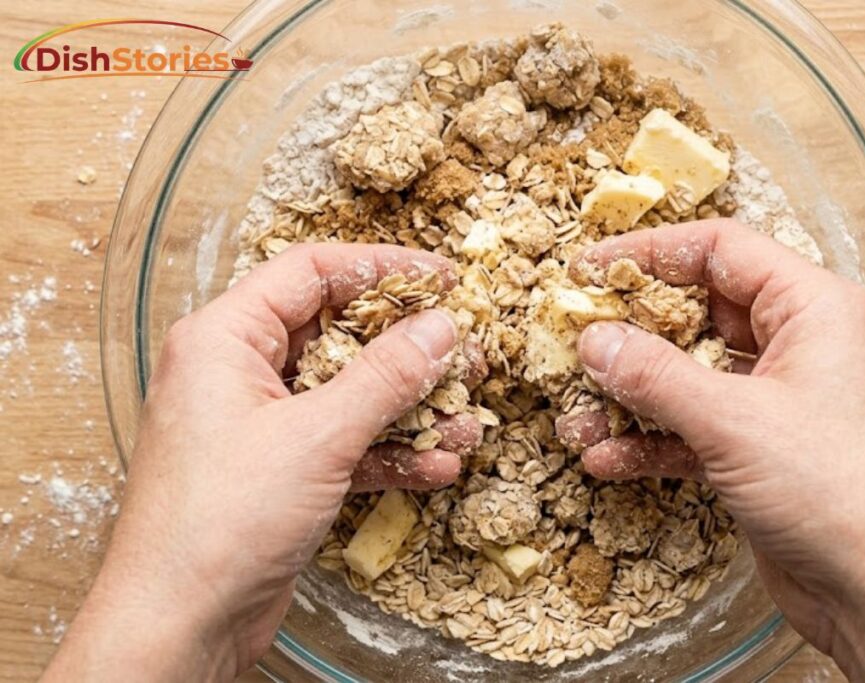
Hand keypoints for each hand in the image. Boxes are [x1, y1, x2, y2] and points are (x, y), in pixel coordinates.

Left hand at [44, 244, 475, 681]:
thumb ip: (385, 377)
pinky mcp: (280, 473)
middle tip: (467, 353)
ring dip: (409, 408)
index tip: (444, 278)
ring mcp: (261, 425)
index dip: (383, 268)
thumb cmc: (220, 522)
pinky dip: (389, 453)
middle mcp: (240, 373)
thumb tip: (440, 327)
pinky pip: (345, 444)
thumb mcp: (317, 438)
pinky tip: (436, 467)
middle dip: (408, 349)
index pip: (312, 273)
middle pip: (338, 333)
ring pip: (349, 394)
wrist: (178, 627)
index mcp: (225, 338)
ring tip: (466, 419)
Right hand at [563, 219, 864, 680]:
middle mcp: (797, 343)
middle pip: (696, 313)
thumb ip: (655, 375)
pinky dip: (652, 440)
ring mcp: (778, 398)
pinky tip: (606, 458)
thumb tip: (593, 340)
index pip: (719, 250)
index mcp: (811, 307)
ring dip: (632, 397)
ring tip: (576, 416)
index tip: (587, 270)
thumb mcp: (733, 422)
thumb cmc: (835, 490)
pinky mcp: (760, 449)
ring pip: (689, 376)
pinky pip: (693, 428)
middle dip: (631, 334)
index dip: (647, 253)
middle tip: (571, 340)